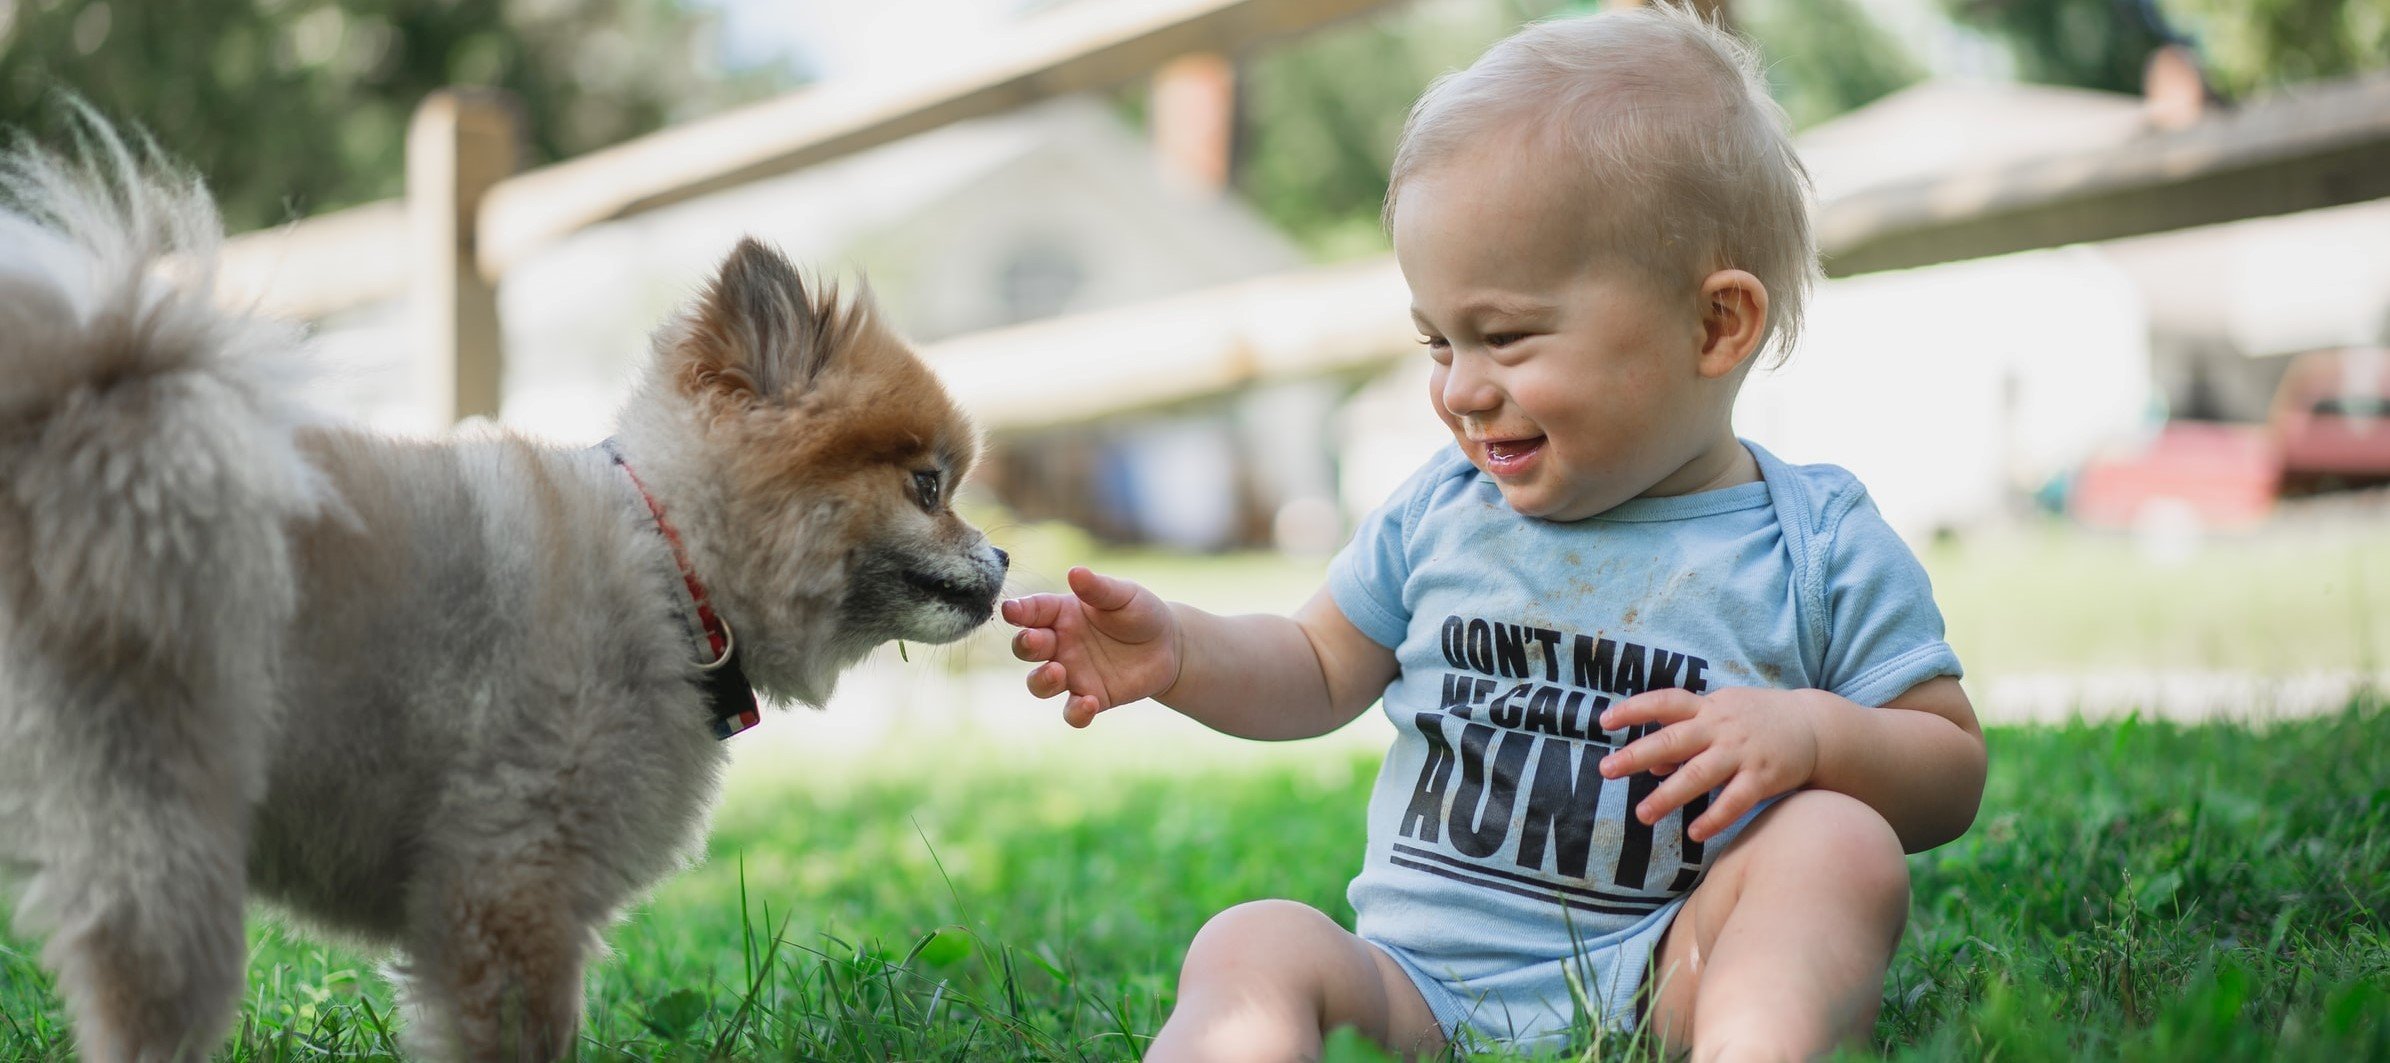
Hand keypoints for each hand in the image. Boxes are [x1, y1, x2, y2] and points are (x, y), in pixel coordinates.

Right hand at [1001, 566, 1181, 727]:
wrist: (1169, 646)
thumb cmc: (1139, 612)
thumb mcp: (1123, 595)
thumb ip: (1098, 588)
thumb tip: (1075, 572)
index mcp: (1061, 613)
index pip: (1032, 611)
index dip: (1019, 611)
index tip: (1011, 611)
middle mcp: (1059, 644)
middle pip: (1027, 648)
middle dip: (1025, 645)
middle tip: (1034, 640)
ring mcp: (1072, 674)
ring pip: (1040, 684)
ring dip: (1042, 680)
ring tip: (1057, 672)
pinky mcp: (1091, 698)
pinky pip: (1072, 712)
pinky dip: (1076, 712)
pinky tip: (1089, 703)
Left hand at [1596, 687, 1824, 843]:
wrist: (1814, 727)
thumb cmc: (1756, 721)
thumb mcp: (1721, 716)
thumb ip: (1687, 737)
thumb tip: (1651, 764)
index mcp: (1708, 708)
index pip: (1666, 702)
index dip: (1635, 710)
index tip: (1604, 721)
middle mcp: (1721, 728)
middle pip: (1673, 740)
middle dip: (1637, 754)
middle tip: (1606, 769)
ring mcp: (1742, 753)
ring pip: (1699, 775)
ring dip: (1668, 795)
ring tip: (1642, 814)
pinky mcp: (1763, 777)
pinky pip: (1735, 801)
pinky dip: (1714, 818)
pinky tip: (1694, 833)